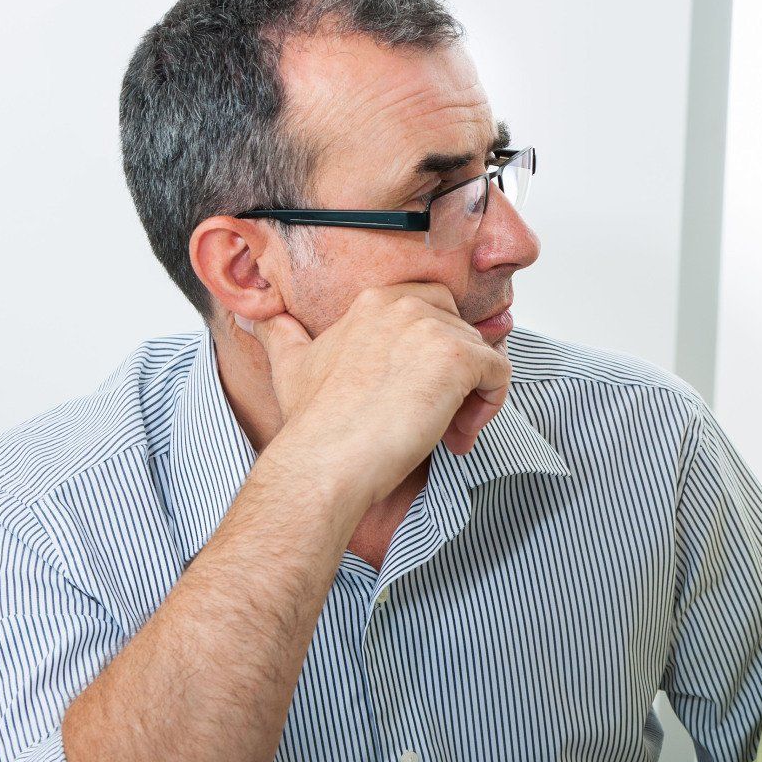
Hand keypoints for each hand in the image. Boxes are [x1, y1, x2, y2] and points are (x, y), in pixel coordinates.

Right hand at [241, 284, 511, 506]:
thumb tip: (261, 318)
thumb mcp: (291, 366)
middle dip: (459, 374)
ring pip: (483, 356)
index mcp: (374, 302)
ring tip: (443, 435)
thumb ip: (282, 335)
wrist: (327, 459)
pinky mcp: (459, 357)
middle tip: (437, 417)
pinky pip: (500, 373)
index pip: (434, 311)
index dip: (433, 355)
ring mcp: (433, 328)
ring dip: (472, 399)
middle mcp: (404, 305)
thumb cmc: (316, 424)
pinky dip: (489, 407)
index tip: (414, 394)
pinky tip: (457, 436)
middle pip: (463, 333)